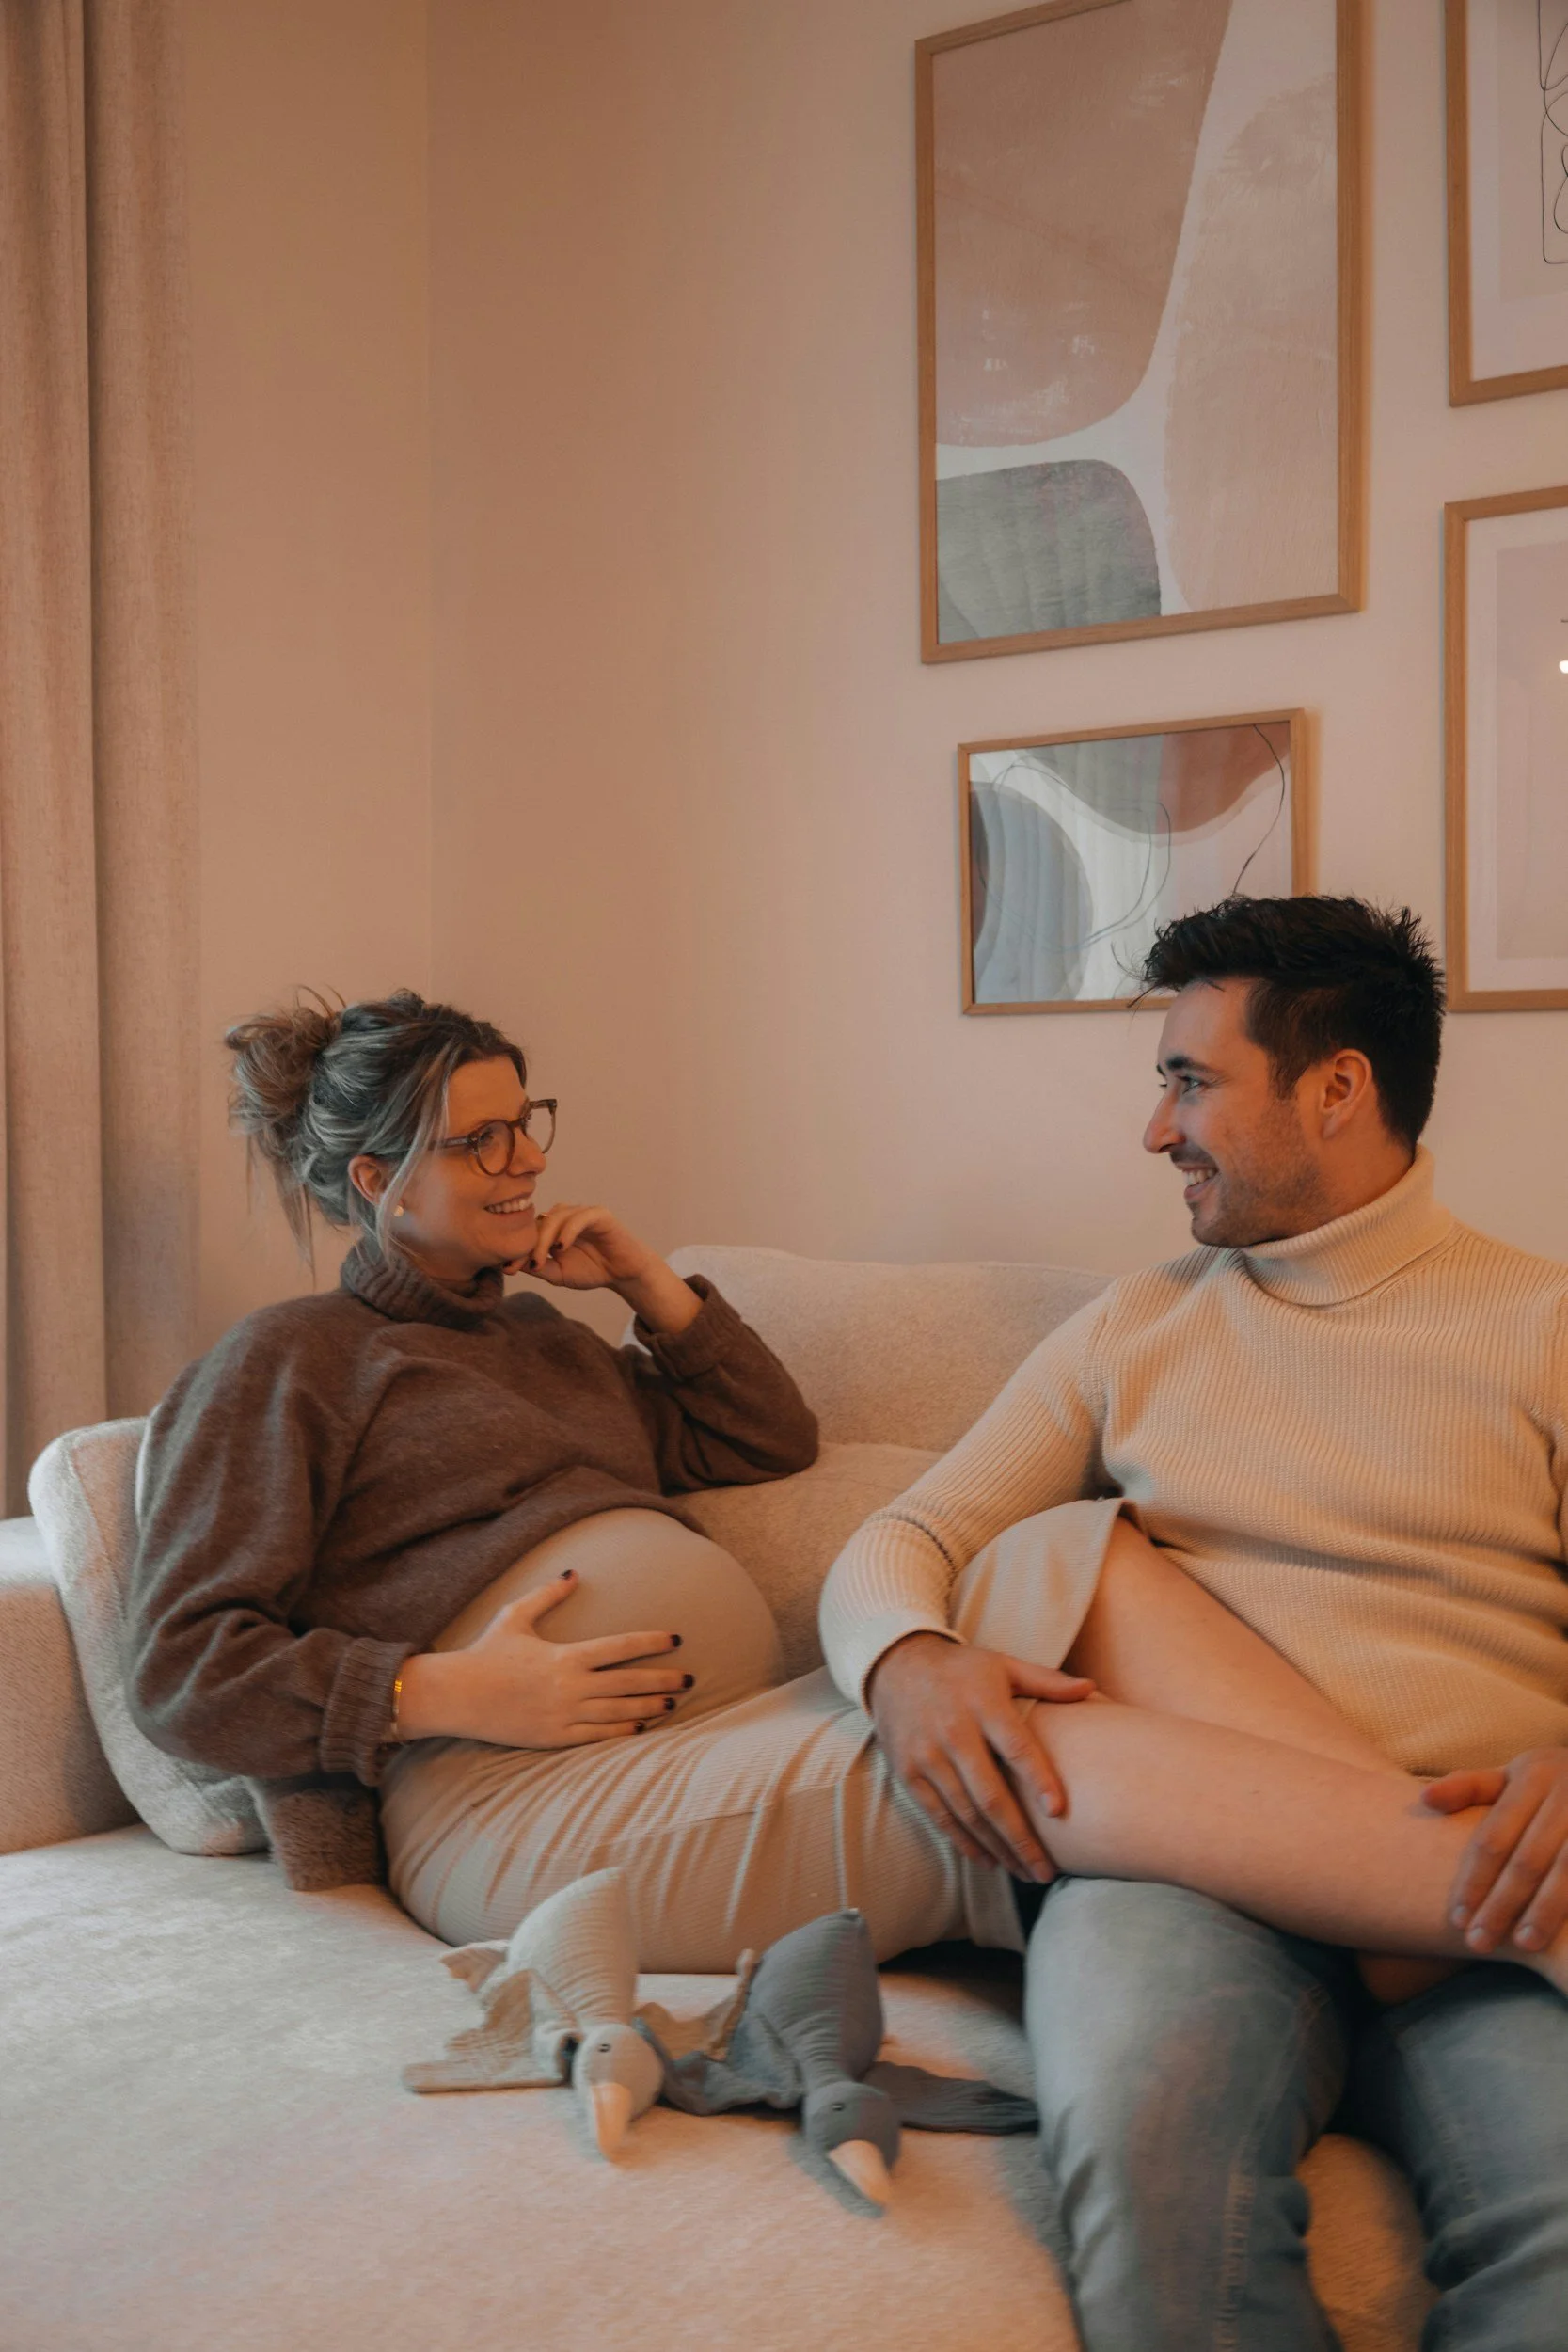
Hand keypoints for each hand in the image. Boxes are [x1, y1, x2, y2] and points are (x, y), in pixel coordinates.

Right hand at [395, 1570, 691, 1748]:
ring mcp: (564, 1714)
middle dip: (663, 1680)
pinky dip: (622, 1732)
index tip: (677, 1640)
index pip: (621, 1647)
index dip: (653, 1643)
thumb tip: (573, 1574)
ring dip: (649, 1707)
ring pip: (619, 1712)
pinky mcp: (555, 1738)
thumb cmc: (486, 1653)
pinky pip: (598, 1736)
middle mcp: (571, 1686)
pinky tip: (642, 1728)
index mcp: (566, 1655)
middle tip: (691, 1679)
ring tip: (673, 1703)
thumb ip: (549, 1595)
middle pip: (629, 1683)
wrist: (458, 1696)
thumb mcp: (516, 1616)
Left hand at [511, 1205, 699, 1334]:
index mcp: (552, 1227)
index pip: (529, 1233)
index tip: (507, 1269)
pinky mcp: (599, 1214)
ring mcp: (581, 1213)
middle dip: (527, 1246)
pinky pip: (579, 1218)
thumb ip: (539, 1268)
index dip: (517, 1250)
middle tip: (521, 1266)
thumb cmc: (592, 1271)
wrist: (623, 1273)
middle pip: (538, 1224)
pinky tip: (561, 1248)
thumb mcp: (559, 1274)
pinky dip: (568, 1231)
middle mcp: (564, 1216)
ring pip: (555, 1218)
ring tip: (540, 1261)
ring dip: (544, 1240)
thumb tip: (512, 1264)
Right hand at [867, 1632, 1093, 1882]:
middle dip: (1020, 1838)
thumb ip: (1046, 1681)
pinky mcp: (908, 1772)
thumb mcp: (1003, 1665)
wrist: (894, 1665)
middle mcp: (954, 1732)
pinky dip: (964, 1843)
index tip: (1059, 1811)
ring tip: (1025, 1873)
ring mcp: (927, 1755)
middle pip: (990, 1795)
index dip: (1038, 1779)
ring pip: (966, 1813)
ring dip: (997, 1849)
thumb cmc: (961, 1669)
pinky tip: (988, 1862)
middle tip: (1047, 1871)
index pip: (1016, 1746)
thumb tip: (1092, 1689)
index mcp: (983, 1704)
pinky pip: (939, 1816)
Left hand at [1422, 1747, 1567, 1954]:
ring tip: (1523, 1946)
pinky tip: (1562, 1937)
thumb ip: (1470, 1786)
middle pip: (1526, 1861)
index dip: (1474, 1881)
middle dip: (1501, 1905)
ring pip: (1565, 1872)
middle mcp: (1566, 1794)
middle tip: (1479, 1943)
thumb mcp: (1514, 1773)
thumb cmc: (1552, 1779)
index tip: (1457, 1920)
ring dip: (1543, 1912)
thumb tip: (1424, 1799)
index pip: (1494, 1838)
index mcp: (1533, 1776)